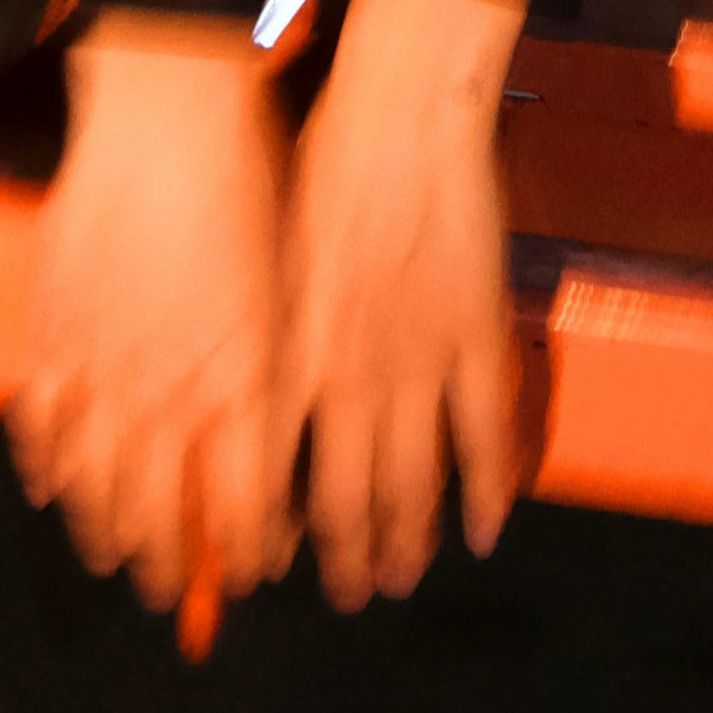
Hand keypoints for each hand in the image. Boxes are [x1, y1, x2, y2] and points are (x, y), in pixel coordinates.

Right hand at [7, 13, 291, 631]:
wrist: (167, 111)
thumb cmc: (251, 184)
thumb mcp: (291, 291)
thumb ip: (279, 378)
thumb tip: (280, 444)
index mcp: (241, 387)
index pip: (243, 510)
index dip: (247, 553)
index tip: (255, 569)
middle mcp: (168, 395)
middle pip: (161, 516)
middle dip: (170, 565)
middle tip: (172, 592)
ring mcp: (100, 369)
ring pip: (95, 486)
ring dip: (103, 534)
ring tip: (110, 559)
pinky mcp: (50, 333)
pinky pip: (38, 423)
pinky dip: (43, 464)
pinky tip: (50, 486)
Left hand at [273, 0, 531, 610]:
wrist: (398, 119)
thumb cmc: (317, 167)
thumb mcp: (260, 259)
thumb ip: (254, 333)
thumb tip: (228, 384)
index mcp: (286, 359)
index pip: (266, 478)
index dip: (265, 536)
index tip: (265, 567)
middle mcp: (346, 379)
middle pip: (341, 501)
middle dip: (342, 560)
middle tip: (345, 594)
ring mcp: (417, 366)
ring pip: (412, 483)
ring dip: (406, 541)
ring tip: (402, 580)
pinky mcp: (474, 342)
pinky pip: (483, 437)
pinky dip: (484, 493)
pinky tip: (482, 532)